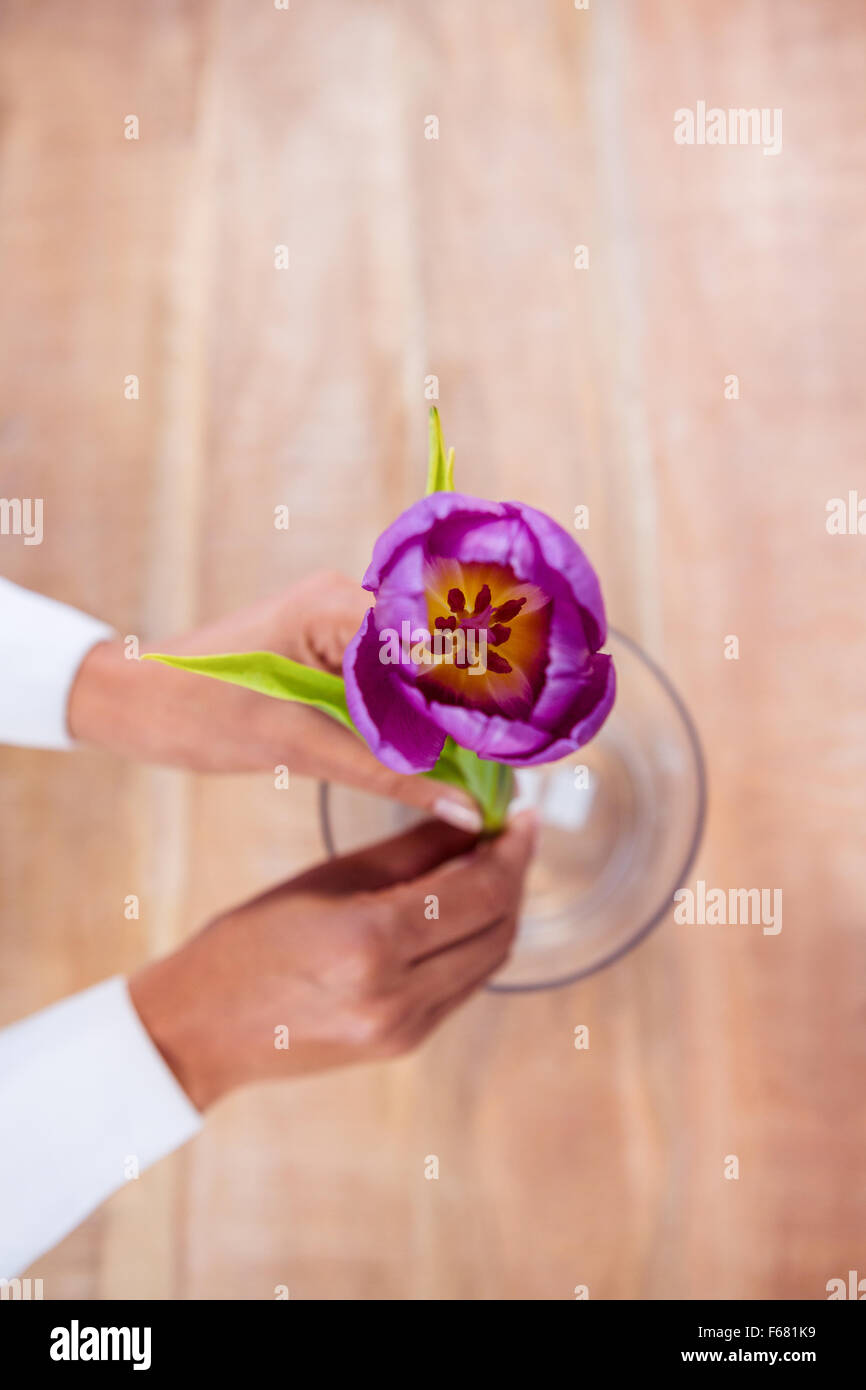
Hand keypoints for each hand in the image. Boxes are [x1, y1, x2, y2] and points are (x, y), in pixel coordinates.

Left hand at [67, 570, 481, 830]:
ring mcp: (341, 622)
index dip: (482, 693)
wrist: (133, 702)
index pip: (439, 643)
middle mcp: (348, 600)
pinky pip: (393, 681)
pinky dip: (417, 717)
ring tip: (489, 765)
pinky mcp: (333, 648)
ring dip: (449, 715)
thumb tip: (466, 809)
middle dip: (476, 706)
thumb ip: (386, 775)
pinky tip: (442, 754)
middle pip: (439, 653)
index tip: (517, 745)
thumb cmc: (196, 710)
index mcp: (338, 605)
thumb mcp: (296, 747)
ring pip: (420, 671)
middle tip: (514, 763)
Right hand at [129, 812, 536, 1108]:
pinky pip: (463, 986)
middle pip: (497, 927)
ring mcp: (405, 1029)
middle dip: (513, 875)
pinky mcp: (404, 1045)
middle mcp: (397, 995)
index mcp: (371, 943)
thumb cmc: (250, 940)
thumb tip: (475, 817)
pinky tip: (463, 911)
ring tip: (490, 866)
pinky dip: (474, 944)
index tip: (523, 816)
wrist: (201, 1029)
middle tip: (510, 834)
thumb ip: (411, 850)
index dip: (512, 849)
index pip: (480, 890)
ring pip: (489, 960)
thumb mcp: (328, 879)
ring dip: (500, 911)